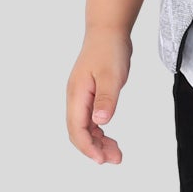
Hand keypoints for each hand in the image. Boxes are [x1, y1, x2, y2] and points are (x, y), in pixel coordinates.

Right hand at [66, 26, 133, 163]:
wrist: (108, 32)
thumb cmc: (109, 50)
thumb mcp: (111, 76)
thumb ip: (106, 99)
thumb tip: (100, 121)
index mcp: (77, 94)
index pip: (77, 128)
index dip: (88, 146)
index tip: (101, 159)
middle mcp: (76, 98)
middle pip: (79, 132)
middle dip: (94, 148)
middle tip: (115, 159)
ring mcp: (82, 97)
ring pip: (86, 127)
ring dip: (99, 142)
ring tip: (116, 153)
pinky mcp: (91, 96)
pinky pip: (91, 120)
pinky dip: (100, 131)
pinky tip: (110, 138)